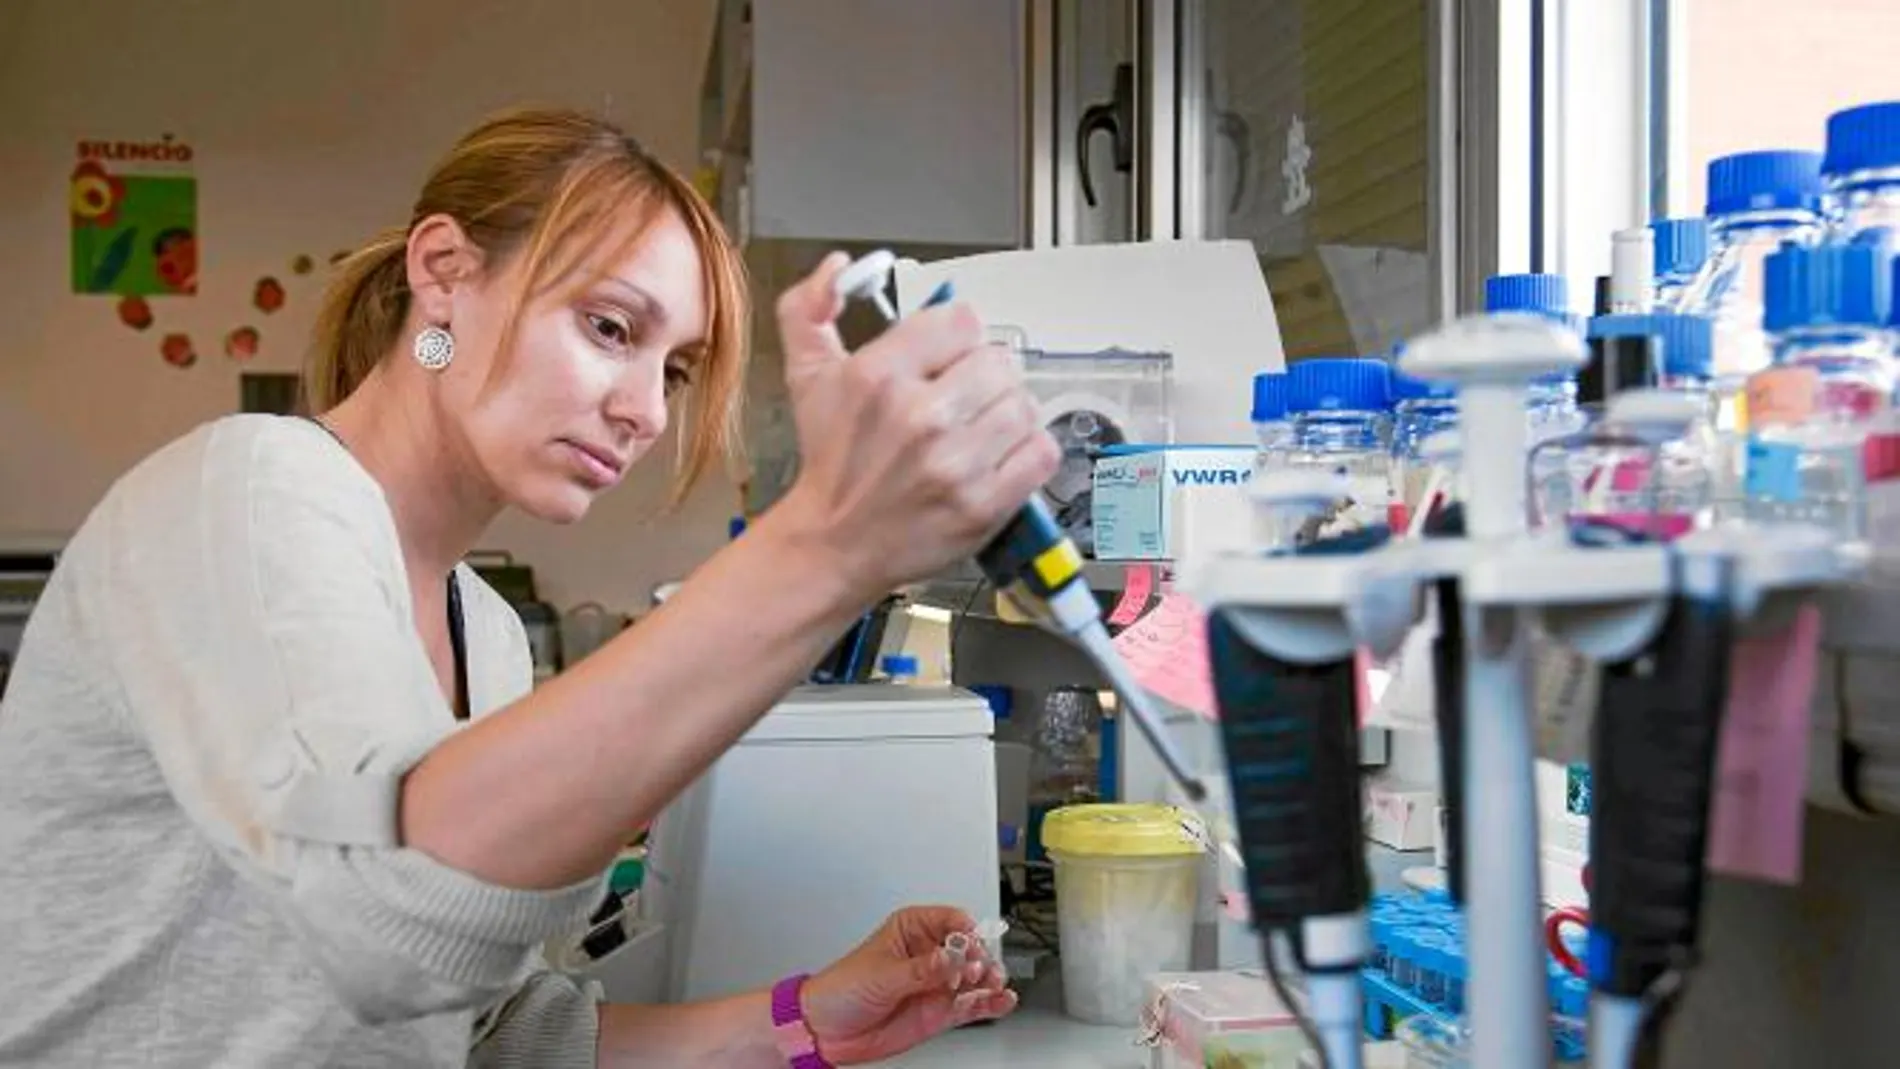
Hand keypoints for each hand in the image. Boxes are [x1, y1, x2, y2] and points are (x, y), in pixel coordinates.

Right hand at [772, 253, 1059, 600]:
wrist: (832, 542)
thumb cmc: (830, 462)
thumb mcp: (806, 375)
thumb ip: (810, 309)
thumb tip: (836, 268)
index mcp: (879, 375)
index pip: (963, 321)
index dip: (959, 338)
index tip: (949, 358)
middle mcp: (919, 417)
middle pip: (1000, 362)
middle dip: (986, 377)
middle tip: (966, 398)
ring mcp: (955, 463)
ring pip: (1023, 405)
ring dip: (1009, 414)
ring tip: (980, 428)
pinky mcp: (982, 504)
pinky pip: (1039, 453)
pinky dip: (1028, 452)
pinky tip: (999, 457)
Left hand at [799, 906, 1017, 1064]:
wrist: (826, 1031)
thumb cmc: (841, 990)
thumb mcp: (882, 975)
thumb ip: (921, 969)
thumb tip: (949, 958)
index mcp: (912, 929)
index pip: (951, 920)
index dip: (965, 932)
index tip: (969, 945)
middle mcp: (929, 954)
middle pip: (970, 947)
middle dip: (980, 957)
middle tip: (975, 970)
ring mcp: (937, 983)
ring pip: (976, 975)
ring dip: (989, 977)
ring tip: (991, 984)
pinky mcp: (940, 1010)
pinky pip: (973, 1004)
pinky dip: (991, 1002)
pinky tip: (1002, 1000)